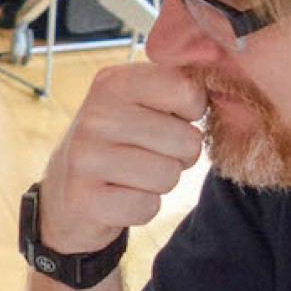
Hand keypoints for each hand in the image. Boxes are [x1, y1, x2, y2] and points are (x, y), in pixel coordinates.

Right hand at [35, 62, 208, 257]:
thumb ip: (174, 86)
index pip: (188, 91)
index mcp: (113, 82)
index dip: (191, 113)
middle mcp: (96, 115)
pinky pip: (147, 207)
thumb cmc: (118, 142)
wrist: (65, 190)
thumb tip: (225, 82)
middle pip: (186, 140)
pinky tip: (118, 197)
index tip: (167, 119)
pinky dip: (141, 208)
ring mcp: (86, 157)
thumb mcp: (137, 102)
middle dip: (178, 155)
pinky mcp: (85, 199)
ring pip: (169, 176)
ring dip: (159, 183)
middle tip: (147, 154)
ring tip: (132, 175)